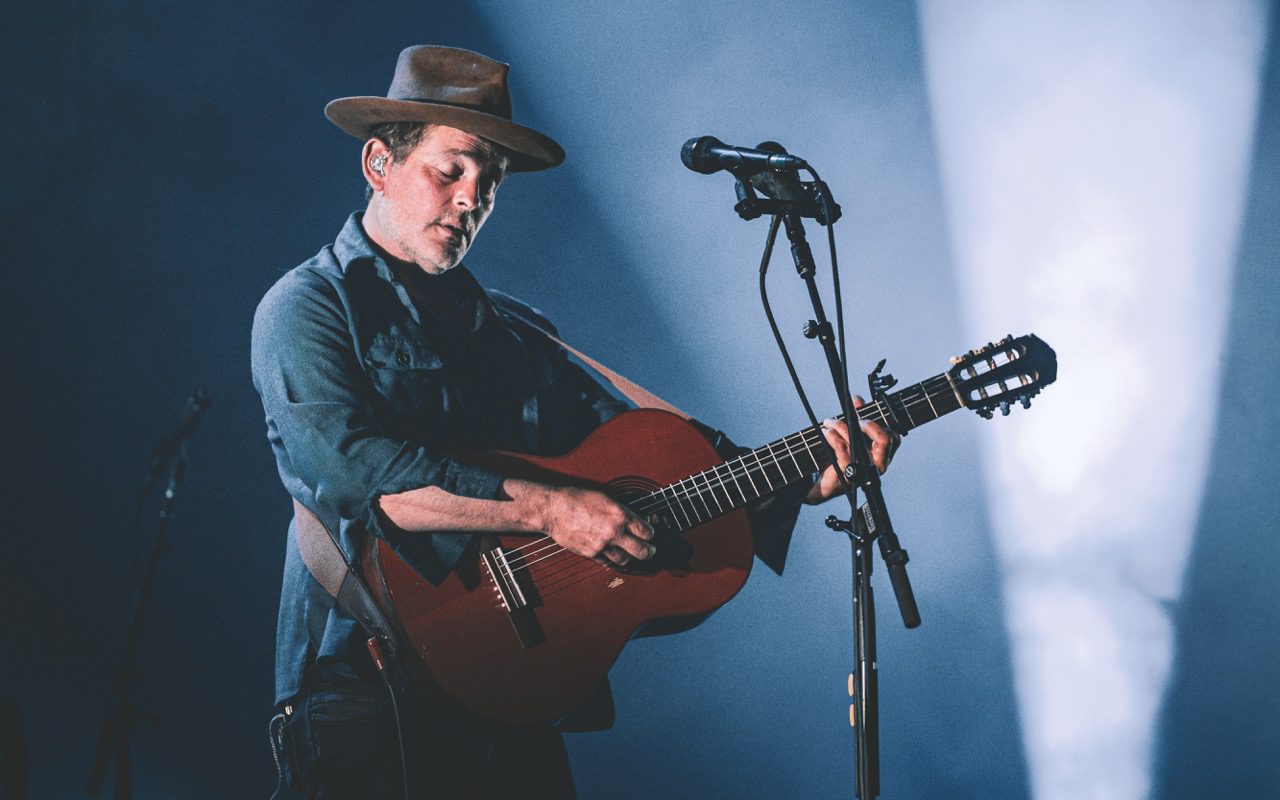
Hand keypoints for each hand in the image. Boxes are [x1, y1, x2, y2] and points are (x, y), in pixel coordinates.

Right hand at [517, 482, 655, 567]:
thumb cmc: (577, 499)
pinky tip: (615, 555)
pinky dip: (614, 560)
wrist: (554, 509)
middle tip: (651, 550)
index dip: (650, 533)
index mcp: (620, 515)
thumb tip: (636, 520)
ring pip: (626, 560)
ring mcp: (603, 545)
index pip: (647, 532)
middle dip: (650, 551)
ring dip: (631, 557)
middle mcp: (614, 532)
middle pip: (643, 551)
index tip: (649, 533)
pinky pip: (609, 562)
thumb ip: (622, 511)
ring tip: (631, 553)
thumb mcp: (605, 498)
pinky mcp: (591, 554)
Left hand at [805, 395, 899, 503]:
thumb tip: (858, 400)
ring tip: (830, 422)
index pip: (894, 437)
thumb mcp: (851, 434)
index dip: (880, 423)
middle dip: (868, 423)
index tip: (863, 416)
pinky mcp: (847, 474)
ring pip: (859, 441)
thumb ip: (858, 416)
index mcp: (883, 455)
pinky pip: (843, 449)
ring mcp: (864, 470)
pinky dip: (833, 437)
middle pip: (885, 439)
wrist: (826, 480)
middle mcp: (878, 464)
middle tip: (852, 419)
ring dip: (841, 426)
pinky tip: (827, 433)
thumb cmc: (842, 457)